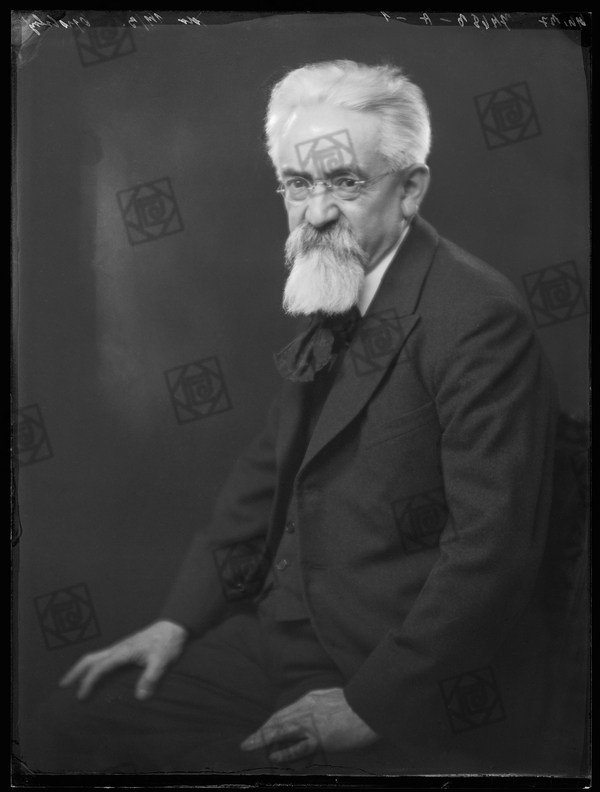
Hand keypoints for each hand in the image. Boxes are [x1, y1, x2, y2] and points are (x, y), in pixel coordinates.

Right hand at [59, 620, 187, 699]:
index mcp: (122, 652)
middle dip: (75, 672)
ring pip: (96, 657)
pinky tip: (98, 675)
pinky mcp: (127, 649)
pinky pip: (104, 658)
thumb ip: (152, 677)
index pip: (99, 668)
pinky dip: (94, 666)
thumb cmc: (168, 643)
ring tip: (74, 682)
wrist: (175, 626)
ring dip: (83, 668)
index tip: (80, 698)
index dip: (88, 682)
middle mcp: (118, 648)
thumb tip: (140, 698)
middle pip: (91, 659)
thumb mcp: (162, 661)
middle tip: (62, 686)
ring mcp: (122, 648)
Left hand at [240, 687, 378, 764]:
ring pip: (281, 732)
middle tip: (247, 742)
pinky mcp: (320, 738)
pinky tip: (273, 756)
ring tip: (249, 747)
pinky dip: (284, 752)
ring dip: (263, 739)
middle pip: (278, 721)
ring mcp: (312, 725)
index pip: (285, 713)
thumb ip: (319, 702)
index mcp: (309, 700)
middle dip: (261, 732)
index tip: (262, 730)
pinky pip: (298, 747)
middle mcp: (306, 710)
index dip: (271, 723)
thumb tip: (312, 707)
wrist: (367, 707)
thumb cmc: (354, 702)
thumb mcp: (331, 696)